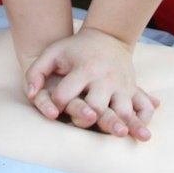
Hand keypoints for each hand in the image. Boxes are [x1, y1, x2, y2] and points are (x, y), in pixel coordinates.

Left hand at [23, 29, 159, 140]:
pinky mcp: (133, 90)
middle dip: (86, 119)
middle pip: (96, 106)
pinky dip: (142, 120)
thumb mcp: (53, 52)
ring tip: (122, 135)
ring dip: (121, 125)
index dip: (55, 104)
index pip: (66, 94)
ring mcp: (122, 85)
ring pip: (123, 110)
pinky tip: (141, 134)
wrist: (108, 37)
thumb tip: (30, 95)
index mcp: (85, 69)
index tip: (53, 109)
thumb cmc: (75, 48)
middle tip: (82, 122)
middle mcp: (105, 79)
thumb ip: (36, 71)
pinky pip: (143, 107)